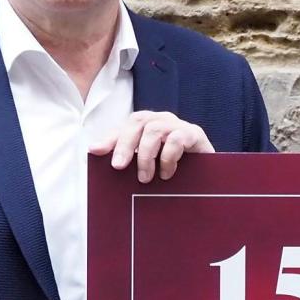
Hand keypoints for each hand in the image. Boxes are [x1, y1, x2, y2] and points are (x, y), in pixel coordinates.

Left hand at [89, 110, 212, 182]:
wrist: (206, 178)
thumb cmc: (172, 171)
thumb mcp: (146, 165)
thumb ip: (125, 156)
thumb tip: (93, 149)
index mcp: (147, 125)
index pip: (126, 125)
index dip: (111, 138)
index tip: (96, 152)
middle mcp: (162, 121)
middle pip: (138, 121)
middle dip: (125, 144)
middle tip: (119, 167)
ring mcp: (179, 125)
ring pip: (154, 130)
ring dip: (146, 156)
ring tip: (145, 178)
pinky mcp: (195, 134)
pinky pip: (177, 139)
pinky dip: (168, 158)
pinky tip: (166, 173)